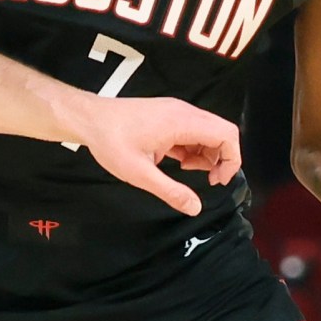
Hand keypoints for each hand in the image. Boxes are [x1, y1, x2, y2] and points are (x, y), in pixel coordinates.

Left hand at [51, 93, 240, 216]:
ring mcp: (176, 112)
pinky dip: (193, 148)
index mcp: (181, 122)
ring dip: (206, 154)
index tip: (218, 180)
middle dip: (221, 158)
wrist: (89, 119)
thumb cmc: (111, 141)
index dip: (231, 159)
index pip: (226, 134)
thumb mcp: (140, 174)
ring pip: (208, 132)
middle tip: (208, 179)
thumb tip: (195, 207)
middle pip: (221, 132)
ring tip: (187, 170)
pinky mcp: (168, 116)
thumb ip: (170, 191)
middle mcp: (183, 112)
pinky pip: (193, 131)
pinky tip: (178, 162)